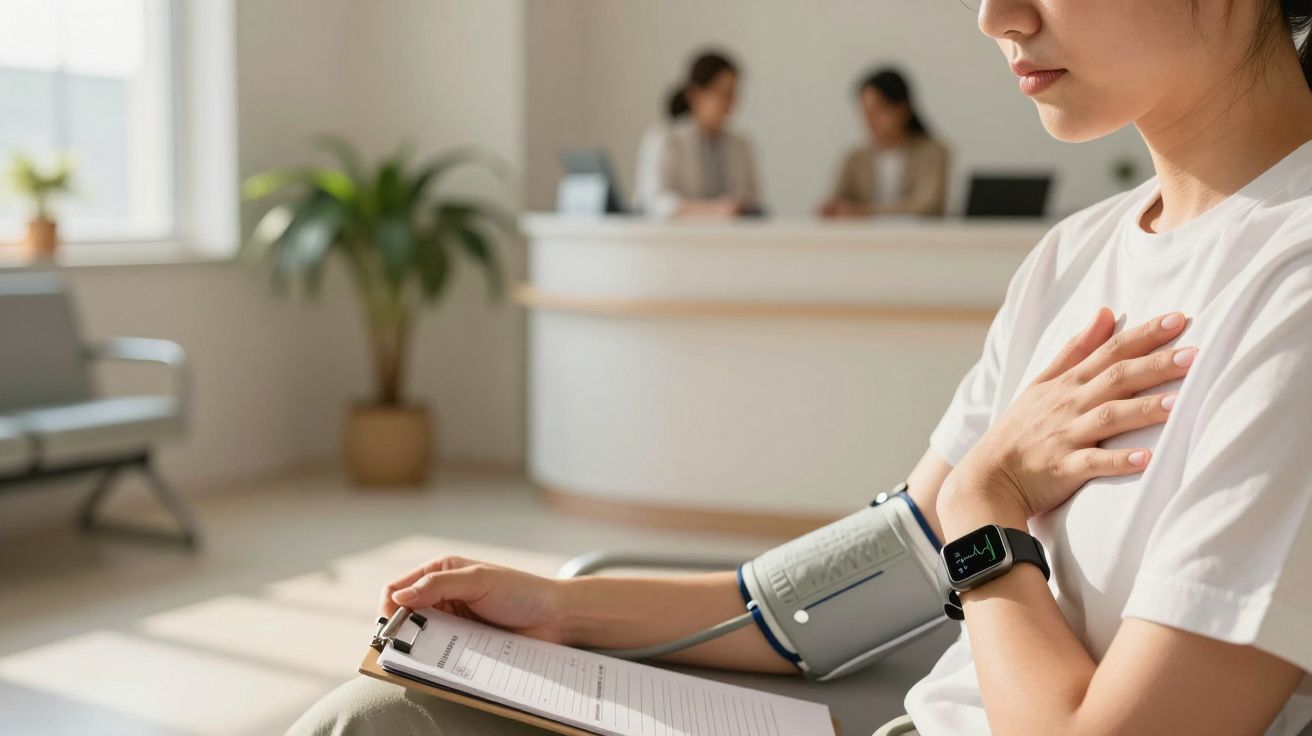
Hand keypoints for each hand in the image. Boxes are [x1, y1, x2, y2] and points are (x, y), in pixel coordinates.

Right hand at [380, 556, 569, 643]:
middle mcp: (441, 597)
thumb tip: (398, 596)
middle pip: (404, 617)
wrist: (555, 617)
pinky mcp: (462, 644)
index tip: (392, 625)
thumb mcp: (478, 580)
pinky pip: (440, 654)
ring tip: (430, 652)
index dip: (390, 607)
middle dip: (402, 631)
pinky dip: (437, 658)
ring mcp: (451, 622)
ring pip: (420, 638)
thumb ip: (438, 585)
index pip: (397, 589)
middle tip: (406, 645)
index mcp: (439, 573)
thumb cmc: (520, 591)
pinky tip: (446, 661)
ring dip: (420, 647)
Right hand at [941, 308, 1195, 526]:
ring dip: (1142, 410)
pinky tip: (1147, 459)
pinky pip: (1093, 464)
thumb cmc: (1021, 428)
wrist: (988, 476)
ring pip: (1108, 418)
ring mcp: (1066, 436)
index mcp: (1068, 383)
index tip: (1179, 319)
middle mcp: (1069, 404)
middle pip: (1116, 378)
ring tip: (1176, 404)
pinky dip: (1119, 461)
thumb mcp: (1043, 382)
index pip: (1110, 351)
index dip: (1144, 334)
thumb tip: (1105, 313)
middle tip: (1195, 354)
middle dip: (1156, 365)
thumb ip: (1076, 349)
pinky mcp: (1063, 469)